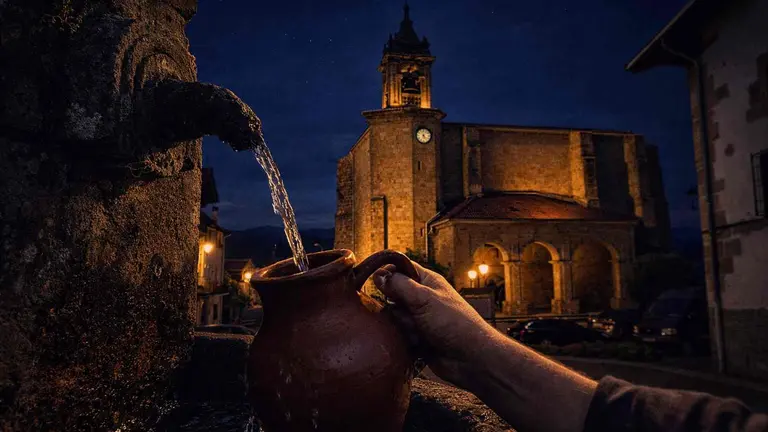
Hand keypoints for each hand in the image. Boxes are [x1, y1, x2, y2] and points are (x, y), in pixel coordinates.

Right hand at [373, 262, 499, 390]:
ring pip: (393, 318)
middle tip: (411, 315)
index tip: (375, 281)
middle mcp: (421, 299)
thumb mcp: (424, 298)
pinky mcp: (416, 339)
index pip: (400, 269)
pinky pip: (398, 336)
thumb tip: (378, 274)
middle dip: (396, 308)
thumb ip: (399, 285)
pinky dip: (405, 340)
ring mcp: (418, 319)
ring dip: (403, 327)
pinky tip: (419, 345)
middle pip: (391, 297)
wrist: (470, 358)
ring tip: (420, 334)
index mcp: (427, 282)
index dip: (386, 273)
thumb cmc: (453, 323)